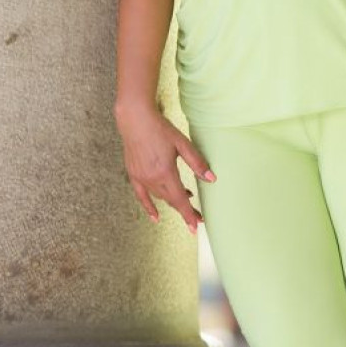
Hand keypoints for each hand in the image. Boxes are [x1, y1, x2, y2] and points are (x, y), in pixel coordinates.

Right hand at [115, 101, 215, 234]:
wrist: (135, 119)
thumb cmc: (161, 129)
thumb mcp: (183, 144)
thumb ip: (197, 163)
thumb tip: (212, 179)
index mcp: (165, 172)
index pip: (180, 200)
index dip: (189, 214)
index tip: (196, 227)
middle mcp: (152, 179)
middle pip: (171, 201)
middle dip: (185, 211)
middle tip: (199, 217)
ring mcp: (141, 178)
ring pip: (160, 197)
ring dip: (173, 201)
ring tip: (188, 198)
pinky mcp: (133, 174)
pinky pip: (141, 196)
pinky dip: (149, 207)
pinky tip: (155, 217)